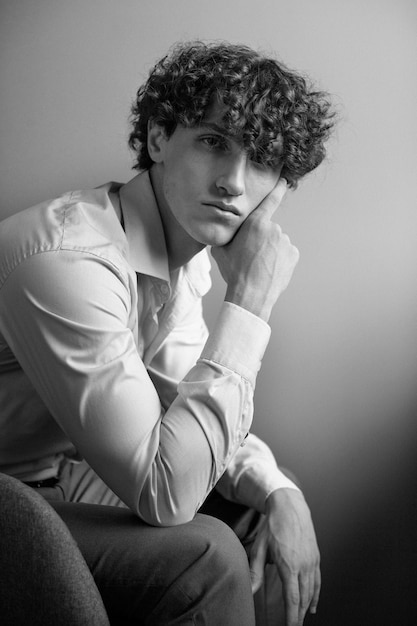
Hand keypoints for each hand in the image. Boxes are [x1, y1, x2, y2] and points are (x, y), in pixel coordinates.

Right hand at [211, 179, 298, 321]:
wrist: (251, 295)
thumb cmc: (234, 272)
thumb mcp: (221, 249)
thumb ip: (226, 234)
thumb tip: (219, 227)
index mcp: (256, 224)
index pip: (270, 200)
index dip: (278, 188)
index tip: (284, 179)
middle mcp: (274, 228)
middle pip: (267, 229)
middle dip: (261, 238)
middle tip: (250, 256)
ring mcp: (285, 242)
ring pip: (277, 242)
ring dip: (270, 250)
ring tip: (259, 266)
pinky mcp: (293, 254)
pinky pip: (285, 253)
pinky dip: (279, 259)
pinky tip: (269, 270)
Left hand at [250, 488, 320, 625]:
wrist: (290, 506)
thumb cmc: (273, 526)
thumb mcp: (260, 547)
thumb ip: (255, 570)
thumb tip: (249, 589)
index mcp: (289, 564)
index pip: (292, 598)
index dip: (292, 616)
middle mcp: (304, 565)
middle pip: (303, 598)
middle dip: (298, 615)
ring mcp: (312, 561)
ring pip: (311, 591)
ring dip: (306, 607)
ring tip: (300, 619)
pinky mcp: (316, 557)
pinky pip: (318, 581)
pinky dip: (316, 595)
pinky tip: (312, 605)